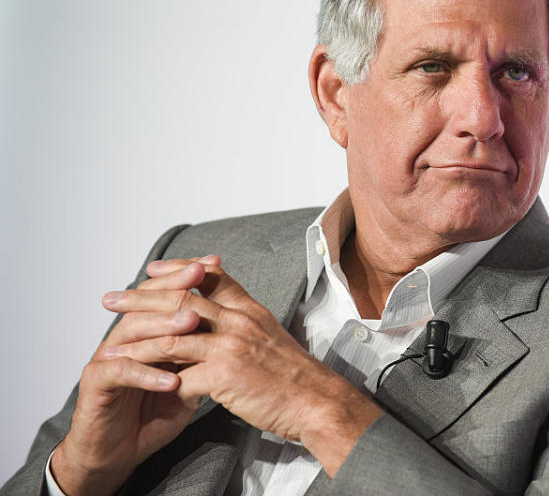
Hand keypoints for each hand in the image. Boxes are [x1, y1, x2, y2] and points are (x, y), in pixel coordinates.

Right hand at [51, 256, 216, 495]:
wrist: (118, 451)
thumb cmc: (153, 412)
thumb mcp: (189, 380)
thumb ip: (204, 355)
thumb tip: (233, 330)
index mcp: (147, 331)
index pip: (164, 292)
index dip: (186, 277)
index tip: (212, 263)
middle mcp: (126, 337)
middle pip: (147, 302)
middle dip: (175, 288)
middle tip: (198, 276)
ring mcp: (108, 358)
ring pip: (133, 331)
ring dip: (165, 327)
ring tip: (192, 323)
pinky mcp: (96, 384)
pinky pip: (121, 372)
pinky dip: (147, 375)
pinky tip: (170, 380)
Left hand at [98, 258, 383, 475]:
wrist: (316, 401)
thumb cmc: (295, 376)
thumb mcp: (271, 335)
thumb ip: (245, 321)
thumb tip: (225, 315)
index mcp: (250, 309)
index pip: (210, 276)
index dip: (178, 269)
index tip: (152, 269)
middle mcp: (239, 320)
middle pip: (180, 299)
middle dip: (140, 298)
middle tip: (113, 299)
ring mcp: (231, 346)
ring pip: (172, 337)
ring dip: (136, 342)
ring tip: (110, 346)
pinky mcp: (225, 374)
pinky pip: (180, 376)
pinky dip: (156, 381)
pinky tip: (138, 385)